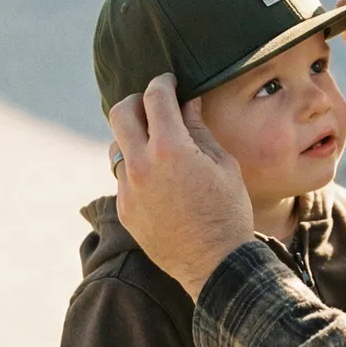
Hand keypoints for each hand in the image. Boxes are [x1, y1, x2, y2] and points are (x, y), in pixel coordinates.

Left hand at [109, 76, 254, 296]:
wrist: (215, 264)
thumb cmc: (228, 212)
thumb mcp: (223, 165)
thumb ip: (199, 130)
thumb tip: (187, 104)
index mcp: (169, 149)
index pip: (154, 97)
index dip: (163, 83)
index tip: (169, 82)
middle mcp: (140, 166)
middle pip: (120, 113)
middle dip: (137, 101)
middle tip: (153, 104)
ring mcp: (128, 190)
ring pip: (116, 146)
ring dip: (133, 137)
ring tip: (156, 144)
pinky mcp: (124, 210)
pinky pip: (122, 178)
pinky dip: (137, 169)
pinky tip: (160, 180)